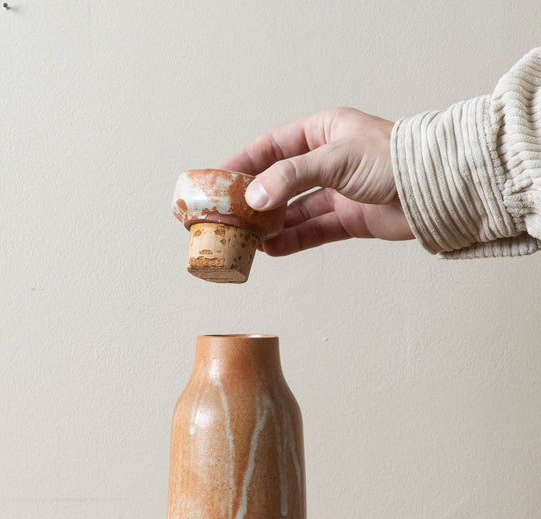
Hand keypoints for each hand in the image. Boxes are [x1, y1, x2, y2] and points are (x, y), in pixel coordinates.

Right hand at [220, 108, 413, 254]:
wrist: (435, 189)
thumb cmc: (393, 158)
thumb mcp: (334, 159)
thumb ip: (291, 177)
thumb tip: (254, 198)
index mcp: (323, 132)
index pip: (273, 146)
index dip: (244, 162)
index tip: (219, 178)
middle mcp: (328, 162)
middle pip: (281, 181)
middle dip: (255, 199)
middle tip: (229, 215)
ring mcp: (338, 192)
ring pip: (295, 210)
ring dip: (272, 225)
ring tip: (246, 239)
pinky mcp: (349, 219)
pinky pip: (314, 230)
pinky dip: (293, 240)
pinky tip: (272, 250)